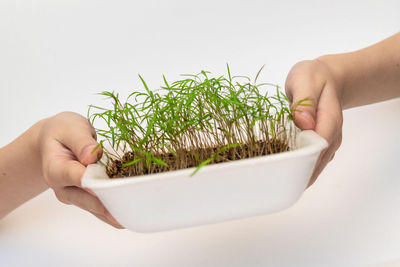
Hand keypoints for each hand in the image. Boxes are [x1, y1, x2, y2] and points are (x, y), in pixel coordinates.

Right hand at [38, 112, 122, 227]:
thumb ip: (81, 141)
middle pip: (88, 200)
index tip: (112, 189)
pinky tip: (128, 216)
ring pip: (95, 209)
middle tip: (131, 208)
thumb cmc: (63, 132)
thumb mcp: (70, 128)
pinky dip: (114, 211)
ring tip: (133, 216)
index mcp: (56, 169)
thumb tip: (92, 156)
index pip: (77, 178)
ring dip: (114, 213)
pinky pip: (100, 208)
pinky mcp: (85, 198)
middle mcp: (63, 188)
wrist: (53, 141)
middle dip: (109, 204)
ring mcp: (74, 196)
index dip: (95, 184)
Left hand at [285, 59, 342, 186]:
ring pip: (315, 166)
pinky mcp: (320, 145)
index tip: (284, 171)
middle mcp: (332, 136)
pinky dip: (298, 168)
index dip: (303, 160)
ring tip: (275, 182)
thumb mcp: (305, 80)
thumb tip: (304, 123)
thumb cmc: (314, 77)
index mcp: (330, 121)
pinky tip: (283, 173)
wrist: (326, 78)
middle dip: (298, 174)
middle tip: (274, 183)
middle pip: (317, 162)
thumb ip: (304, 101)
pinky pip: (311, 161)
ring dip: (298, 174)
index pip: (319, 147)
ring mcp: (328, 143)